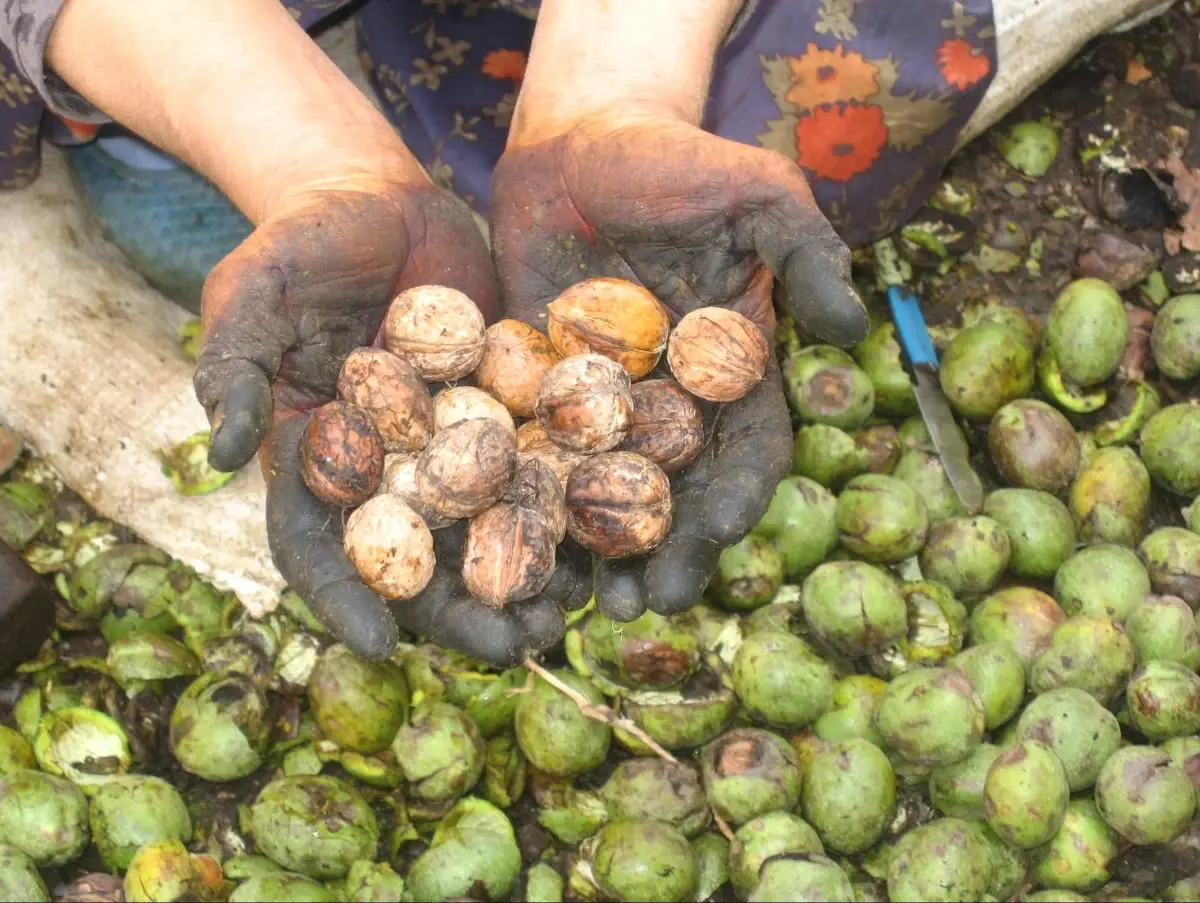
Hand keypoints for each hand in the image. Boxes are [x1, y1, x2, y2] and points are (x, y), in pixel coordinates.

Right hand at [194, 177, 578, 664]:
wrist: (381, 200)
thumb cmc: (300, 243)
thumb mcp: (252, 292)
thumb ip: (234, 366)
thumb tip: (224, 456)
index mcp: (313, 461)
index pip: (317, 544)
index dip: (343, 596)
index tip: (381, 644)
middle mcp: (385, 471)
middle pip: (416, 557)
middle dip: (460, 608)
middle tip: (511, 645)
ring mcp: (447, 448)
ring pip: (484, 526)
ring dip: (525, 573)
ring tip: (571, 610)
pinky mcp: (503, 414)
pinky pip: (536, 466)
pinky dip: (566, 504)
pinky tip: (607, 536)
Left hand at [491, 114, 869, 618]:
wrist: (576, 143)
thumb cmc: (676, 161)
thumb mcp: (756, 191)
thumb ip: (806, 251)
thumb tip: (851, 326)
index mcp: (731, 374)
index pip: (746, 450)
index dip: (736, 496)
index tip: (721, 536)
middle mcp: (670, 405)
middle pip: (671, 494)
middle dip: (660, 552)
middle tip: (640, 604)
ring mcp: (600, 406)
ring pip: (601, 494)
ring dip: (590, 552)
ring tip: (571, 602)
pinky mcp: (536, 394)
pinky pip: (531, 458)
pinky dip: (522, 504)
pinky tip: (504, 545)